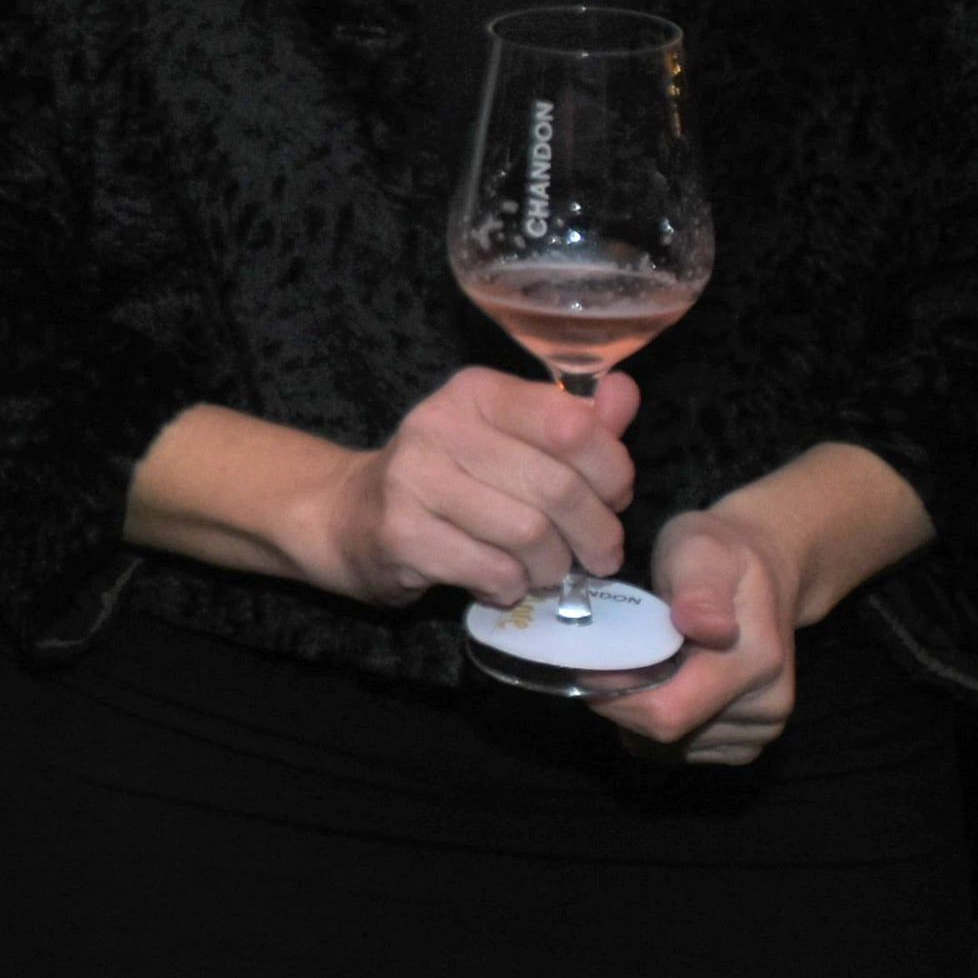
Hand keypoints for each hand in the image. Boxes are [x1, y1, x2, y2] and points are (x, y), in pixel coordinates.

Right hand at [315, 365, 639, 605]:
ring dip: (552, 566)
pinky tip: (503, 581)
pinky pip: (493, 571)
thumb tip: (625, 395)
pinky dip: (512, 587)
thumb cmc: (449, 477)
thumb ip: (573, 421)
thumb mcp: (510, 438)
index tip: (613, 498)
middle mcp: (440, 424)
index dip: (612, 471)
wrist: (352, 515)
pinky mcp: (402, 534)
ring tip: (545, 570)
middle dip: (594, 533)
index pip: (572, 427)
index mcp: (477, 391)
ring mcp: (414, 479)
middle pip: (557, 488)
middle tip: (598, 554)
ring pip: (530, 536)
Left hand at [593, 444, 933, 764]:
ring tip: (641, 664)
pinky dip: (655, 724)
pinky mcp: (745, 744)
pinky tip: (659, 683)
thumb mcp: (701, 550)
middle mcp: (766, 708)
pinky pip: (680, 751)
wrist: (765, 569)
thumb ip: (699, 589)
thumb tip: (701, 626)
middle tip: (612, 656)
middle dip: (622, 703)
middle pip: (665, 734)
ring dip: (637, 713)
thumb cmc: (722, 554)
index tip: (590, 662)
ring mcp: (759, 731)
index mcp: (756, 663)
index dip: (615, 698)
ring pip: (668, 747)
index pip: (668, 713)